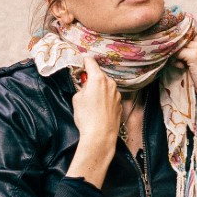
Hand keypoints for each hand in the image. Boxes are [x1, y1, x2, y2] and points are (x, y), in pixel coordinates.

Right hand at [67, 55, 120, 187]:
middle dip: (91, 79)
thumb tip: (86, 85)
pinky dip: (104, 99)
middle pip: (99, 75)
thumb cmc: (86, 117)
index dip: (84, 62)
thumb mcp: (77, 98)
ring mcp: (116, 93)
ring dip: (99, 89)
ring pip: (105, 86)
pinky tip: (99, 110)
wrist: (100, 135)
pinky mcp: (119, 103)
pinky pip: (110, 96)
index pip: (90, 62)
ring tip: (91, 103)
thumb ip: (82, 87)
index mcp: (98, 78)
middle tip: (83, 89)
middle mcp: (110, 83)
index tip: (81, 64)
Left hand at [171, 32, 196, 124]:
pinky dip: (175, 61)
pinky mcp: (193, 55)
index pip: (181, 34)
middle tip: (179, 61)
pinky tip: (182, 67)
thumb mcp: (194, 59)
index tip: (176, 54)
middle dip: (174, 50)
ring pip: (175, 46)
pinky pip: (176, 53)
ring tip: (182, 65)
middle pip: (177, 39)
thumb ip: (185, 50)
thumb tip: (167, 46)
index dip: (175, 44)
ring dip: (174, 56)